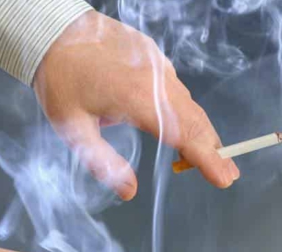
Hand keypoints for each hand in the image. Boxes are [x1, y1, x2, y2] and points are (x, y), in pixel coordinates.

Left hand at [34, 11, 238, 198]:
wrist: (53, 30)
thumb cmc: (60, 78)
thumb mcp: (72, 127)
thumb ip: (103, 162)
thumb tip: (129, 191)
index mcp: (137, 99)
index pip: (183, 135)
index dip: (207, 159)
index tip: (224, 179)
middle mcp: (155, 81)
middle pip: (196, 121)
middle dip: (215, 150)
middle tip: (228, 175)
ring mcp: (158, 67)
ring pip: (190, 105)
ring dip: (202, 132)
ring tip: (211, 156)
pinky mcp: (155, 58)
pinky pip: (179, 90)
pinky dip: (187, 112)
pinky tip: (185, 126)